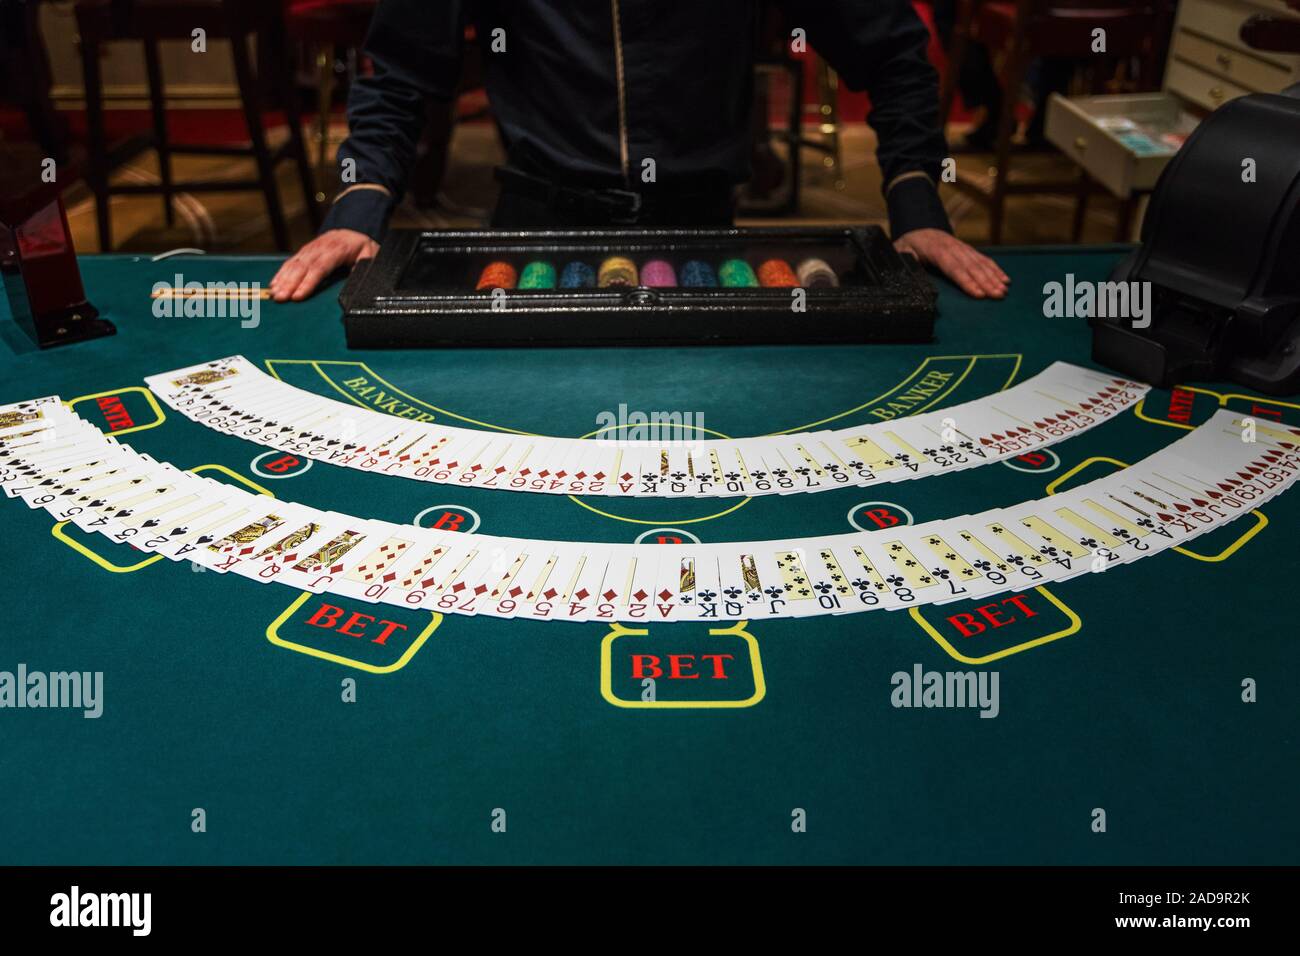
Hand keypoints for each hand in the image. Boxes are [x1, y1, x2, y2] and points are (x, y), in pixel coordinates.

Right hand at [270, 229, 379, 301]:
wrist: (352, 233)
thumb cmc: (361, 248)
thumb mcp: (370, 256)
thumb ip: (363, 269)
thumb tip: (357, 282)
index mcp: (337, 248)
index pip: (320, 267)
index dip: (308, 282)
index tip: (298, 295)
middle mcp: (320, 247)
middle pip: (303, 266)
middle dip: (290, 284)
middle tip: (281, 298)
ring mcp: (310, 249)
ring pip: (294, 264)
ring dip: (283, 280)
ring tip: (275, 294)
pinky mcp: (304, 252)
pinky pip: (291, 262)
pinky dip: (281, 274)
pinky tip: (274, 285)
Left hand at [894, 228, 1008, 298]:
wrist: (919, 231)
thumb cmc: (909, 246)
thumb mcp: (901, 252)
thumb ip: (905, 261)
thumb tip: (910, 271)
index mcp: (935, 249)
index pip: (953, 267)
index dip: (966, 281)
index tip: (978, 293)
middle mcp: (953, 247)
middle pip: (971, 266)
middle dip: (986, 282)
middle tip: (997, 295)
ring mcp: (962, 248)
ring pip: (980, 263)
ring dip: (993, 277)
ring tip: (1003, 291)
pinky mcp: (968, 250)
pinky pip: (984, 259)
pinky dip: (995, 269)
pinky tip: (1005, 279)